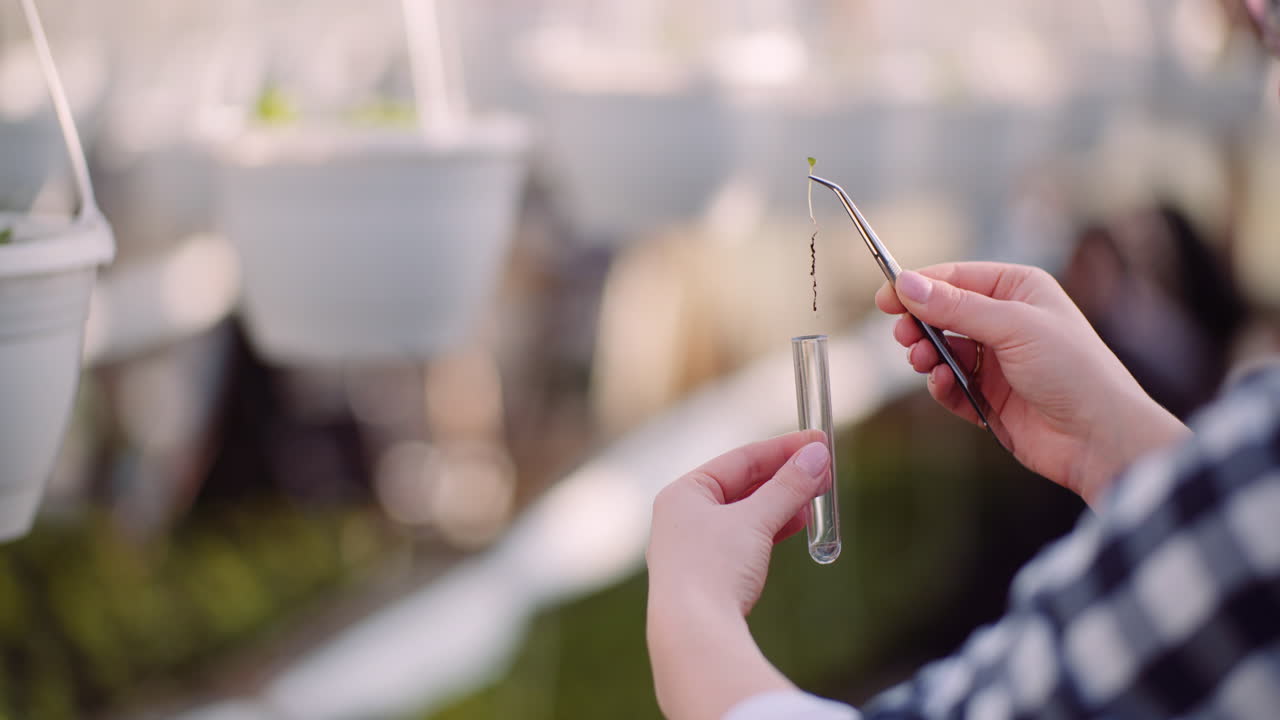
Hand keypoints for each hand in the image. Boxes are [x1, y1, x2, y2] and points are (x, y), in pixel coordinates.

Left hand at [646, 431, 829, 718]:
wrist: (693, 633)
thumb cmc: (714, 568)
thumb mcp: (755, 520)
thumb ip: (788, 486)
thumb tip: (818, 455)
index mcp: (683, 493)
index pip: (740, 459)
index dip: (782, 449)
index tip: (818, 442)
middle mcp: (683, 516)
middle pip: (743, 485)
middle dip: (785, 477)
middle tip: (824, 469)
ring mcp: (694, 547)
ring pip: (746, 514)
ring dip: (782, 502)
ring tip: (816, 495)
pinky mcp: (708, 575)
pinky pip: (745, 539)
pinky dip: (771, 528)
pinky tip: (797, 523)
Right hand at [876, 262, 1189, 505]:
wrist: (1099, 437)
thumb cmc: (1073, 371)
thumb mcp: (1013, 327)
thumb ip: (956, 307)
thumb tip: (907, 284)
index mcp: (1018, 290)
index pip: (955, 277)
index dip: (918, 286)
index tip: (886, 298)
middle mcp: (1005, 321)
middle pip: (942, 313)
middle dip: (919, 324)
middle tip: (905, 338)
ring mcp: (996, 360)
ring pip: (941, 349)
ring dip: (927, 356)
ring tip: (924, 364)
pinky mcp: (988, 396)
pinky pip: (949, 384)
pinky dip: (941, 385)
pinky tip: (945, 387)